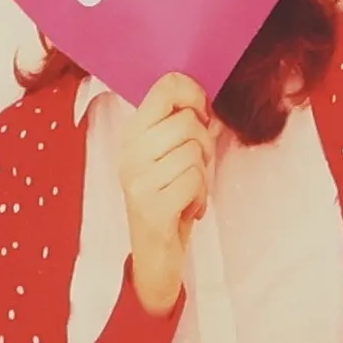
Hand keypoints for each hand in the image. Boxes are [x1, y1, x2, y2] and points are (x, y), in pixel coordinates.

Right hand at [116, 75, 216, 317]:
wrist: (154, 255)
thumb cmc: (168, 200)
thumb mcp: (174, 159)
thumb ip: (189, 129)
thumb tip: (212, 108)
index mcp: (133, 134)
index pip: (165, 87)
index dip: (194, 94)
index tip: (202, 113)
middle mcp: (130, 153)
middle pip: (187, 121)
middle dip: (205, 144)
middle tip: (197, 165)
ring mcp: (138, 179)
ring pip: (194, 151)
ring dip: (203, 175)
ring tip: (188, 190)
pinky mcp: (152, 205)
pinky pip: (194, 180)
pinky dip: (200, 196)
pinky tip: (188, 207)